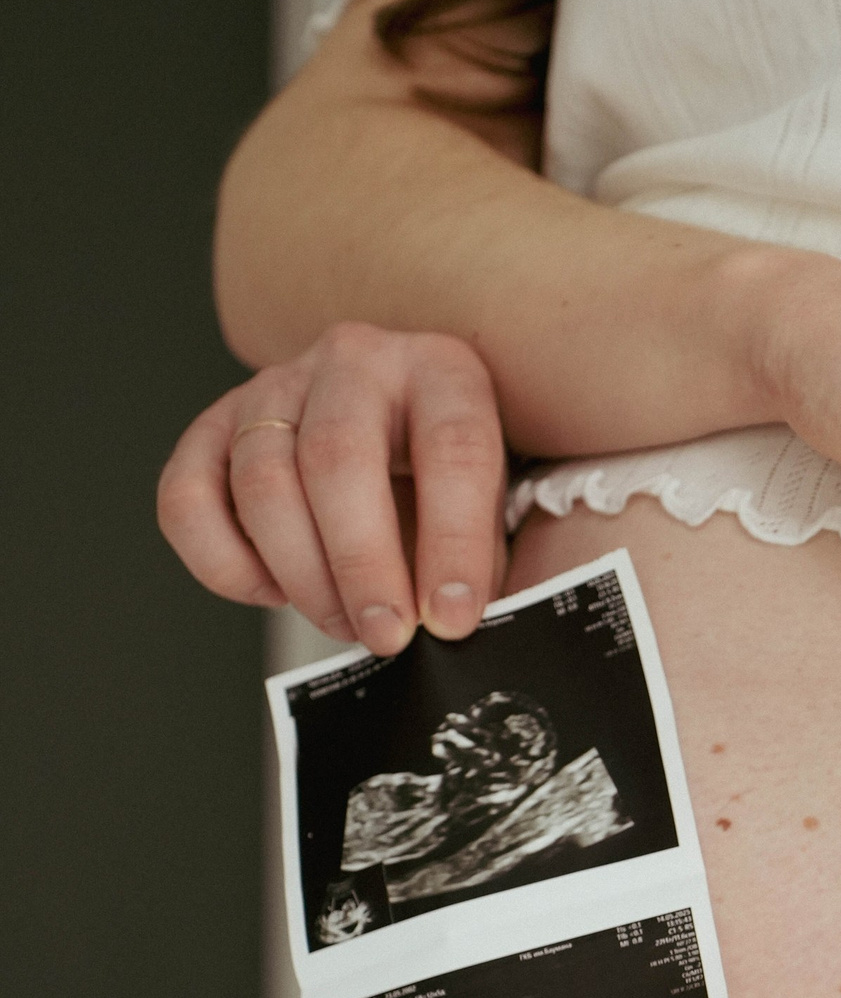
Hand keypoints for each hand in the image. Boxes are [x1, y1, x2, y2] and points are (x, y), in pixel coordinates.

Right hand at [157, 324, 507, 652]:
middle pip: (338, 457)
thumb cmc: (446, 485)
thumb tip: (464, 622)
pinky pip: (186, 500)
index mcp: (443, 372)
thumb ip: (495, 558)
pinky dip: (223, 564)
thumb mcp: (496, 509)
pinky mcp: (212, 429)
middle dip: (361, 564)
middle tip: (384, 633)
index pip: (452, 447)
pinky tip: (273, 592)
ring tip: (343, 623)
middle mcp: (354, 364)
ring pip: (262, 482)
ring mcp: (274, 389)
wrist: (389, 444)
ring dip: (301, 574)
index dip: (453, 542)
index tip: (452, 616)